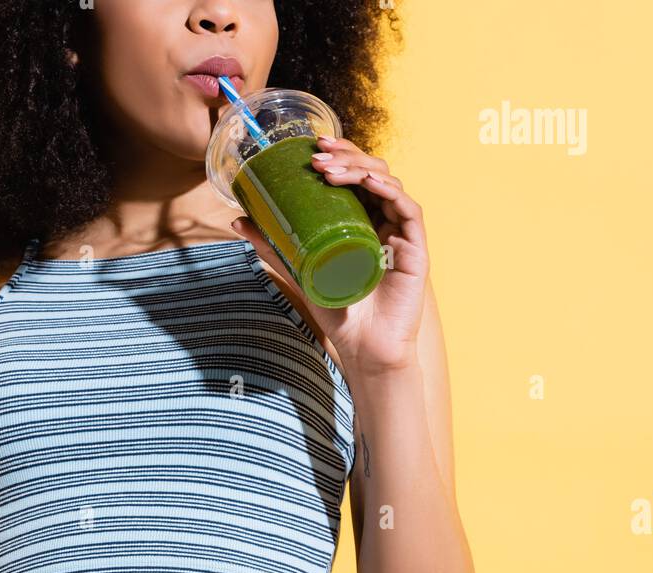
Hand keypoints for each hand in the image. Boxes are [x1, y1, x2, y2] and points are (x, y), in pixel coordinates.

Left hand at [232, 134, 428, 375]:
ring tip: (330, 171)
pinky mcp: (416, 247)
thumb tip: (237, 221)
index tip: (312, 146)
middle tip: (316, 156)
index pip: (354, 175)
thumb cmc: (337, 310)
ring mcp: (400, 232)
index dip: (338, 154)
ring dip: (360, 168)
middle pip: (371, 171)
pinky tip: (370, 183)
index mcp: (360, 220)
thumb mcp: (298, 271)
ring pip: (388, 182)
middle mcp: (382, 220)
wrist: (363, 347)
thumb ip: (272, 246)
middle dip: (345, 156)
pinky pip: (408, 209)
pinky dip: (390, 190)